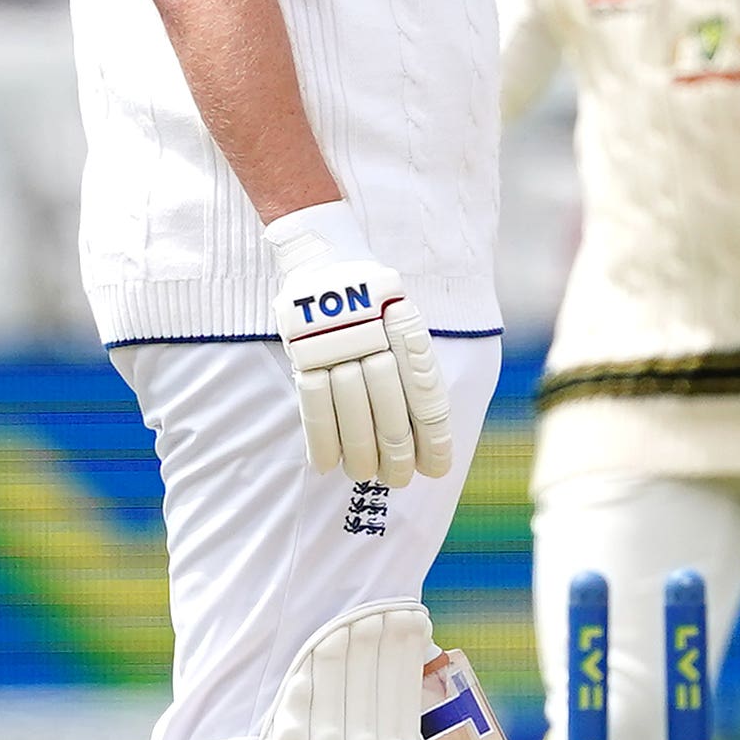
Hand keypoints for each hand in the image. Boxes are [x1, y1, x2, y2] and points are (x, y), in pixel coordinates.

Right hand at [269, 209, 455, 485]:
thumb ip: (415, 364)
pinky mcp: (303, 351)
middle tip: (398, 480)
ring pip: (352, 411)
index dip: (432, 438)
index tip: (436, 469)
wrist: (324, 259)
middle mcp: (374, 338)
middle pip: (388, 409)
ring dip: (358, 452)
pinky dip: (320, 438)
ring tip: (363, 476)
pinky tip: (326, 464)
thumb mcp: (404, 316)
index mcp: (407, 329)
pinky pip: (312, 403)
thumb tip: (429, 428)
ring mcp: (336, 344)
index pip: (425, 394)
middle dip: (395, 452)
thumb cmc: (373, 299)